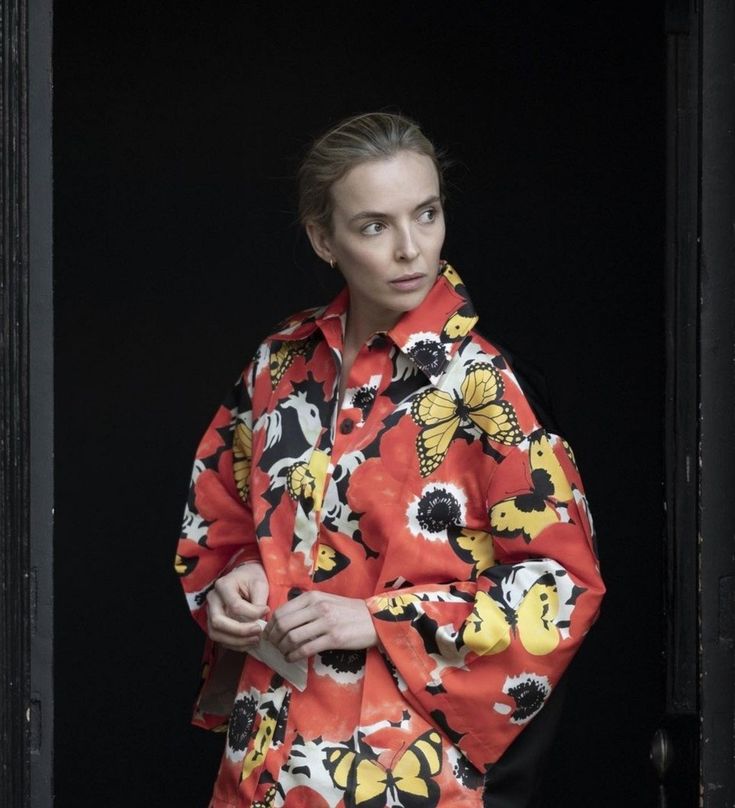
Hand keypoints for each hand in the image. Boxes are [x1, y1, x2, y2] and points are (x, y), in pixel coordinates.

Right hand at [205, 562, 268, 651]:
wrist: (245, 577)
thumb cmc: (252, 578)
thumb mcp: (259, 584)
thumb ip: (259, 602)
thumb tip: (260, 620)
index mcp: (223, 585)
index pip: (234, 605)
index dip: (252, 613)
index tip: (267, 611)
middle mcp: (213, 599)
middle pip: (218, 622)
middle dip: (240, 631)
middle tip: (258, 631)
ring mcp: (210, 612)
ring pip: (216, 633)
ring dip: (236, 641)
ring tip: (255, 640)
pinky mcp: (214, 622)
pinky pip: (219, 638)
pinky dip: (234, 644)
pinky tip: (249, 642)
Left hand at [263, 591, 377, 661]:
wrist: (374, 619)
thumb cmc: (348, 611)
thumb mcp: (326, 601)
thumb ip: (306, 608)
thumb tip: (283, 620)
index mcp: (313, 597)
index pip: (282, 611)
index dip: (271, 625)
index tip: (268, 634)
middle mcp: (318, 607)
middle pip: (284, 624)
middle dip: (273, 638)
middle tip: (272, 646)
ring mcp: (326, 622)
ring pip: (293, 637)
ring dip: (283, 648)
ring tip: (283, 653)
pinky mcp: (334, 638)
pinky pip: (306, 649)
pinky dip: (294, 656)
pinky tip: (291, 658)